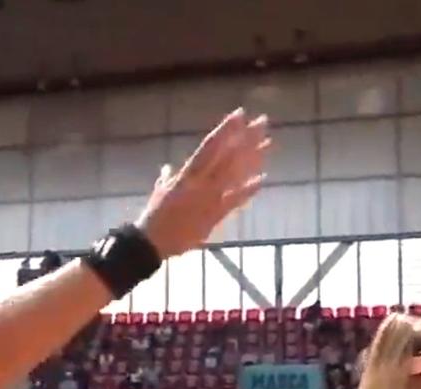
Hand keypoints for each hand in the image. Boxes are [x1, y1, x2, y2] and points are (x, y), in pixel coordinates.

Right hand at [136, 109, 269, 258]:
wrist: (152, 241)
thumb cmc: (154, 216)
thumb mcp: (160, 192)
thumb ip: (167, 179)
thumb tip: (167, 168)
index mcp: (187, 173)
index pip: (210, 145)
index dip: (226, 129)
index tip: (239, 114)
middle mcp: (201, 182)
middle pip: (228, 154)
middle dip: (246, 137)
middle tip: (262, 121)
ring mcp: (210, 197)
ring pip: (235, 173)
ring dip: (252, 157)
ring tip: (267, 143)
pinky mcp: (215, 214)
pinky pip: (235, 199)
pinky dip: (248, 189)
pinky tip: (262, 178)